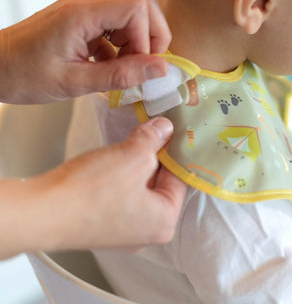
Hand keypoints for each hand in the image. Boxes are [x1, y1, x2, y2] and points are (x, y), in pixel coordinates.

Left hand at [0, 0, 170, 103]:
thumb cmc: (24, 74)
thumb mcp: (74, 82)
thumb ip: (120, 75)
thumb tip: (159, 69)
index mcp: (82, 13)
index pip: (138, 7)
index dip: (148, 39)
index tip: (141, 67)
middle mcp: (87, 3)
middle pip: (142, 2)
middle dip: (152, 36)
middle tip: (142, 65)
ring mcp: (86, 9)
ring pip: (133, 13)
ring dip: (137, 42)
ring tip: (122, 68)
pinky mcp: (84, 20)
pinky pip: (117, 25)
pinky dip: (123, 46)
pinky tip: (109, 65)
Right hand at [0, 117, 185, 258]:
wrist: (42, 212)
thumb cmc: (92, 190)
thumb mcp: (133, 156)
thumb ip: (154, 139)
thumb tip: (165, 128)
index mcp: (164, 222)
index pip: (180, 178)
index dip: (175, 150)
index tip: (171, 131)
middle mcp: (147, 232)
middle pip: (160, 183)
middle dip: (154, 155)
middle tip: (150, 131)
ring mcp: (124, 230)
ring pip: (139, 187)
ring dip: (135, 163)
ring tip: (131, 143)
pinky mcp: (104, 224)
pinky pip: (122, 195)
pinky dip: (121, 176)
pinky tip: (113, 161)